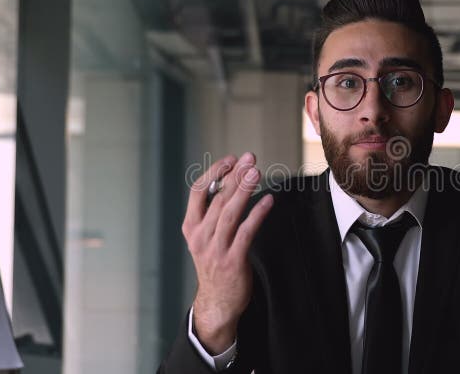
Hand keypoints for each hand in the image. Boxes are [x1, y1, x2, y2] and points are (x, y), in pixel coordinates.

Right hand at [182, 152, 273, 353]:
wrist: (217, 301)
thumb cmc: (215, 262)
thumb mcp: (205, 236)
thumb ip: (213, 212)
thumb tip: (231, 179)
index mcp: (191, 226)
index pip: (197, 191)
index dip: (214, 172)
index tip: (231, 159)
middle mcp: (200, 236)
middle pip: (217, 199)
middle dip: (235, 176)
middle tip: (250, 159)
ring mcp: (215, 249)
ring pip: (230, 213)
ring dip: (244, 190)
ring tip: (256, 172)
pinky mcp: (232, 260)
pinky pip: (246, 232)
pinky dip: (257, 214)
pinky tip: (268, 200)